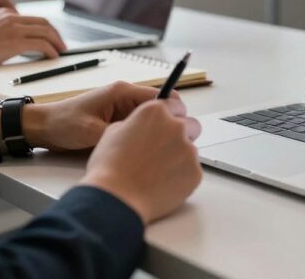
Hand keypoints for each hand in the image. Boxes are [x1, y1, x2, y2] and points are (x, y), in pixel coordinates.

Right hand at [0, 8, 66, 69]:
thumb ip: (5, 31)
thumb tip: (18, 42)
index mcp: (7, 14)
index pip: (34, 19)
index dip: (48, 28)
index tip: (52, 37)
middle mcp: (13, 18)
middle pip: (44, 23)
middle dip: (56, 35)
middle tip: (61, 45)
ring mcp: (15, 29)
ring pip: (46, 32)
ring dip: (57, 43)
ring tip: (61, 51)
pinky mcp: (15, 42)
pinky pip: (41, 44)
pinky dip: (51, 50)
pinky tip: (53, 57)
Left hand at [22, 82, 200, 151]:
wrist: (42, 128)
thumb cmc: (63, 124)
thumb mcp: (93, 132)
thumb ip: (121, 133)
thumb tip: (145, 140)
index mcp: (122, 92)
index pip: (160, 95)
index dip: (174, 111)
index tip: (182, 127)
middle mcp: (125, 96)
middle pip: (160, 107)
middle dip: (169, 122)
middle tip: (174, 141)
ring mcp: (122, 108)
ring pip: (152, 118)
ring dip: (158, 130)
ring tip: (161, 148)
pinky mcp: (118, 119)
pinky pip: (140, 125)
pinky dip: (146, 135)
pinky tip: (146, 150)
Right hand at [80, 96, 202, 222]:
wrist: (116, 199)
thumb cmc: (109, 169)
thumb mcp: (113, 132)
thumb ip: (136, 123)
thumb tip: (142, 127)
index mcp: (155, 112)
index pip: (175, 105)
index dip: (170, 116)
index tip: (168, 123)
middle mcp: (176, 126)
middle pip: (190, 125)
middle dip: (181, 134)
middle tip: (164, 150)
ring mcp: (188, 149)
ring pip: (191, 149)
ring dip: (180, 156)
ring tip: (158, 172)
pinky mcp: (195, 172)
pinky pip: (192, 170)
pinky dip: (181, 176)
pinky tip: (162, 184)